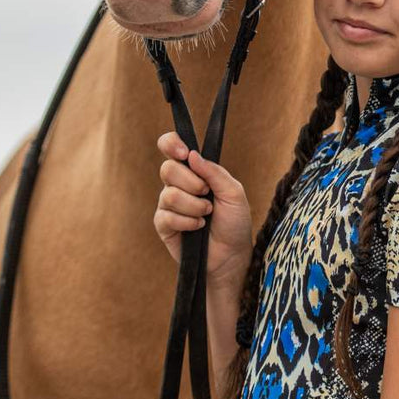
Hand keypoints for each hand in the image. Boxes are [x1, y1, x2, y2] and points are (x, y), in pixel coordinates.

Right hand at [154, 132, 252, 285]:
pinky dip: (187, 222)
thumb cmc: (235, 222)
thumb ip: (215, 172)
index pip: (171, 147)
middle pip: (168, 169)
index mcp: (193, 171)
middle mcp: (177, 184)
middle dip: (191, 182)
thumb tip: (192, 155)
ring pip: (169, 194)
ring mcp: (168, 205)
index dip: (171, 144)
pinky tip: (198, 228)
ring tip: (207, 215)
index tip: (184, 153)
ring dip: (194, 206)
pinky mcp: (163, 225)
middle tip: (207, 193)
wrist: (232, 254)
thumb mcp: (234, 193)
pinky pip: (167, 216)